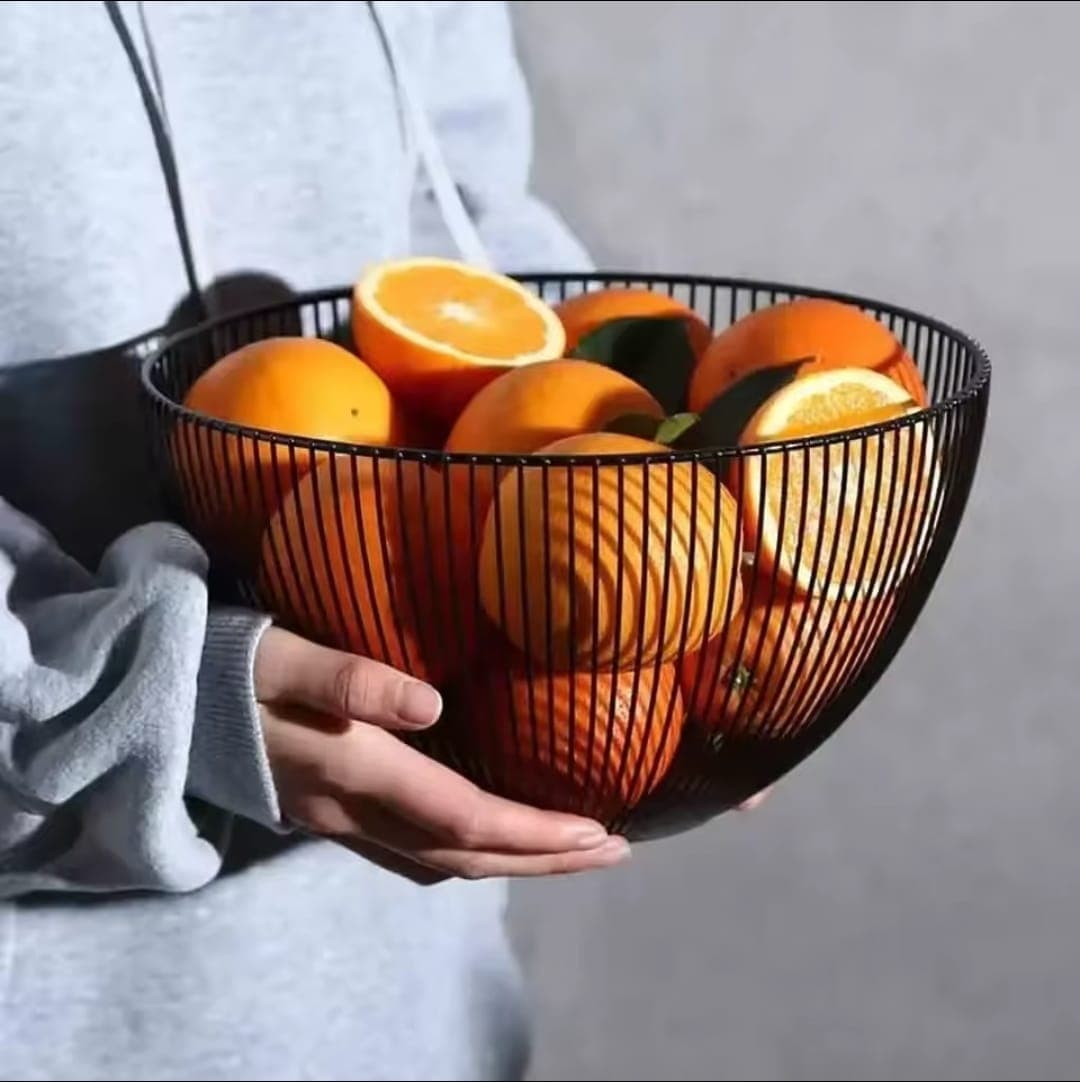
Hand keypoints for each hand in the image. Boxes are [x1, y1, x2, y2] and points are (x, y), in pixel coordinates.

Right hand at [254, 626, 631, 884]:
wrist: (159, 698)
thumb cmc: (228, 663)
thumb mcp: (284, 653)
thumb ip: (351, 677)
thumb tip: (430, 704)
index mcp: (357, 770)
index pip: (466, 822)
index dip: (536, 834)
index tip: (600, 831)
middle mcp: (353, 812)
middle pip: (464, 859)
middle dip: (543, 862)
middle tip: (612, 853)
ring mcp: (337, 823)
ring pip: (438, 866)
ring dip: (510, 865)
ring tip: (566, 850)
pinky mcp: (327, 816)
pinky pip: (411, 855)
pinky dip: (465, 855)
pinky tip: (485, 838)